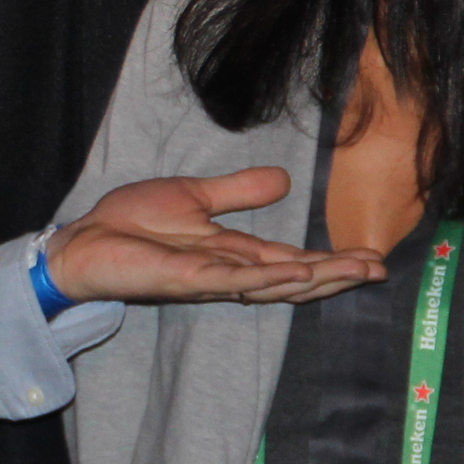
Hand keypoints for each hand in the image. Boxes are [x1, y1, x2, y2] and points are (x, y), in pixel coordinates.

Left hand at [47, 167, 388, 305]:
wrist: (85, 240)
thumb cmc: (131, 223)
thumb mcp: (194, 197)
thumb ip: (238, 192)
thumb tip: (284, 180)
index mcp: (232, 252)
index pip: (292, 259)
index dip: (331, 259)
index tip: (372, 257)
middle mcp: (229, 271)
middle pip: (294, 277)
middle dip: (336, 274)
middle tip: (379, 268)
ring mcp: (211, 278)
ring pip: (273, 283)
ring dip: (315, 278)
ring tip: (356, 270)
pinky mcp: (187, 279)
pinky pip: (234, 281)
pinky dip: (267, 278)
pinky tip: (297, 272)